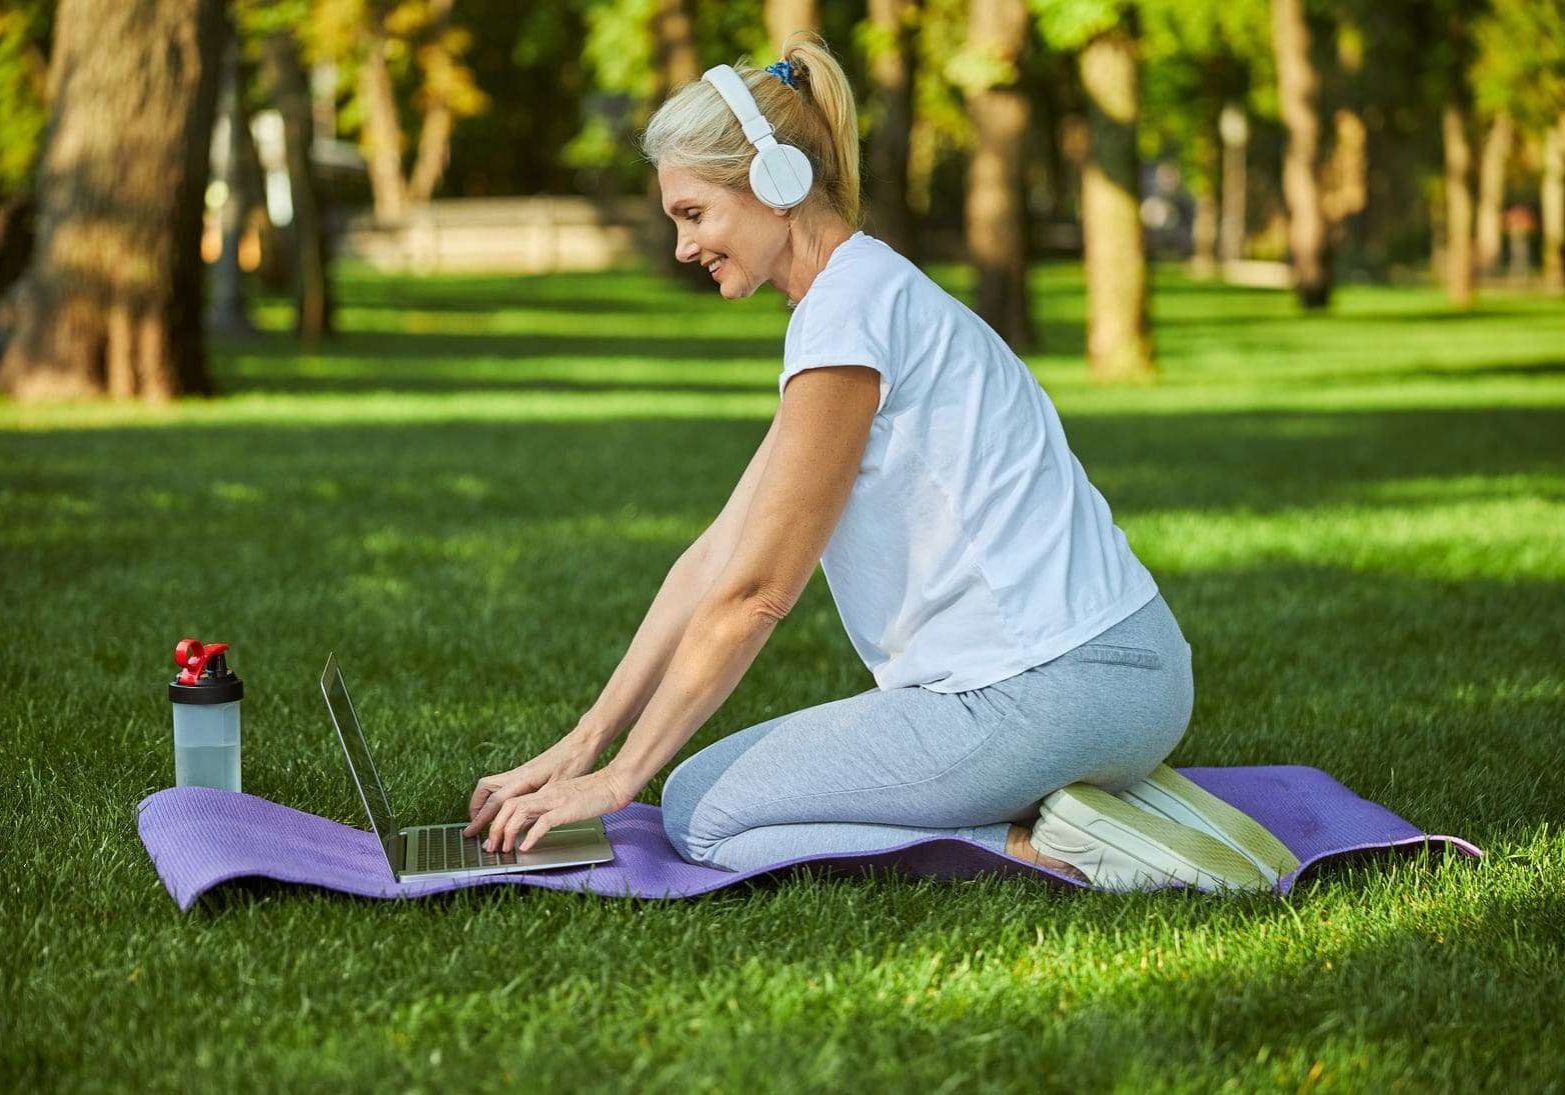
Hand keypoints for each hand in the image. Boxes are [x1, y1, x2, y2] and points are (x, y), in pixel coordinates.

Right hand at [464, 726, 605, 837]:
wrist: (581, 744)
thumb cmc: (574, 763)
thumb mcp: (558, 790)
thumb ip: (538, 807)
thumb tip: (521, 826)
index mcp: (523, 778)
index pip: (495, 800)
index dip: (482, 818)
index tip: (472, 831)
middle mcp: (517, 773)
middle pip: (485, 789)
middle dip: (476, 808)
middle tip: (473, 826)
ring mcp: (521, 771)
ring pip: (492, 785)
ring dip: (484, 802)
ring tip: (483, 820)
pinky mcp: (526, 772)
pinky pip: (502, 785)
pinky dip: (495, 797)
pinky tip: (501, 808)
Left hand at [478, 768, 637, 854]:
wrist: (616, 783)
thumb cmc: (597, 794)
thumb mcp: (567, 801)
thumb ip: (551, 810)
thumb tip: (535, 828)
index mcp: (545, 792)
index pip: (512, 802)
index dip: (498, 819)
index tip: (493, 837)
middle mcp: (546, 793)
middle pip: (508, 806)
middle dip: (495, 827)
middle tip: (491, 846)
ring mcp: (555, 799)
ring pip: (519, 812)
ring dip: (508, 832)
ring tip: (505, 849)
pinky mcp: (566, 808)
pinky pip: (543, 822)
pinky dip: (531, 835)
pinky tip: (527, 846)